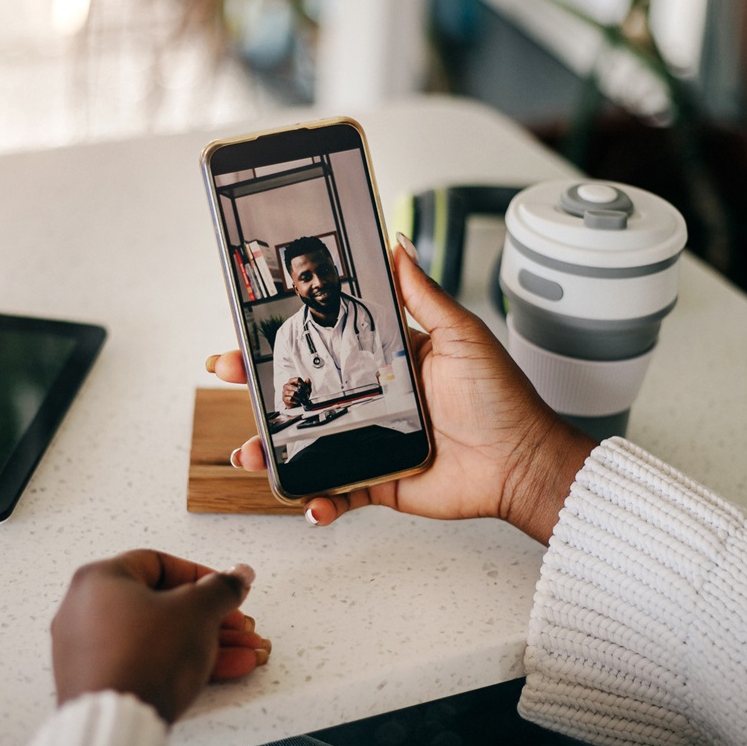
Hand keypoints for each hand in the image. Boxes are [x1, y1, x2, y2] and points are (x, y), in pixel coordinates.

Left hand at [49, 549, 268, 722]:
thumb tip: (235, 577)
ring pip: (159, 637)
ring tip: (241, 653)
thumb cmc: (144, 660)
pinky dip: (180, 663)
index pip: (159, 564)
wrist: (118, 720)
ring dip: (204, 643)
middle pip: (162, 605)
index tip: (223, 588)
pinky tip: (219, 670)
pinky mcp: (98, 680)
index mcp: (99, 580)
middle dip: (210, 617)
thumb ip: (221, 588)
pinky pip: (145, 662)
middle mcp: (84, 611)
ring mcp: (88, 650)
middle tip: (236, 625)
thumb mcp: (197, 610)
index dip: (201, 576)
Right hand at [207, 239, 595, 544]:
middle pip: (305, 393)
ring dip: (273, 450)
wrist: (521, 462)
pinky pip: (339, 492)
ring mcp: (372, 442)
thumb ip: (422, 294)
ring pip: (309, 445)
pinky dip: (319, 501)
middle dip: (258, 389)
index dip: (284, 340)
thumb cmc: (500, 398)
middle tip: (225, 377)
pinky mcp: (380, 482)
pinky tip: (307, 501)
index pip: (325, 344)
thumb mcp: (461, 335)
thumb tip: (397, 244)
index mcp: (386, 360)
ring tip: (249, 452)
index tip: (247, 332)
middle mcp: (373, 399)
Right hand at [281, 377, 310, 408]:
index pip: (297, 379)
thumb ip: (307, 384)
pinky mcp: (284, 398)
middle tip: (305, 395)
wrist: (296, 404)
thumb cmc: (300, 395)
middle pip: (294, 387)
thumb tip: (307, 379)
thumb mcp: (306, 389)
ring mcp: (285, 392)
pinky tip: (298, 401)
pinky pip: (291, 399)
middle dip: (301, 392)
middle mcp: (287, 385)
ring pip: (293, 393)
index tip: (306, 388)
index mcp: (292, 381)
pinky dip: (296, 401)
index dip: (303, 384)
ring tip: (302, 399)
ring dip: (299, 397)